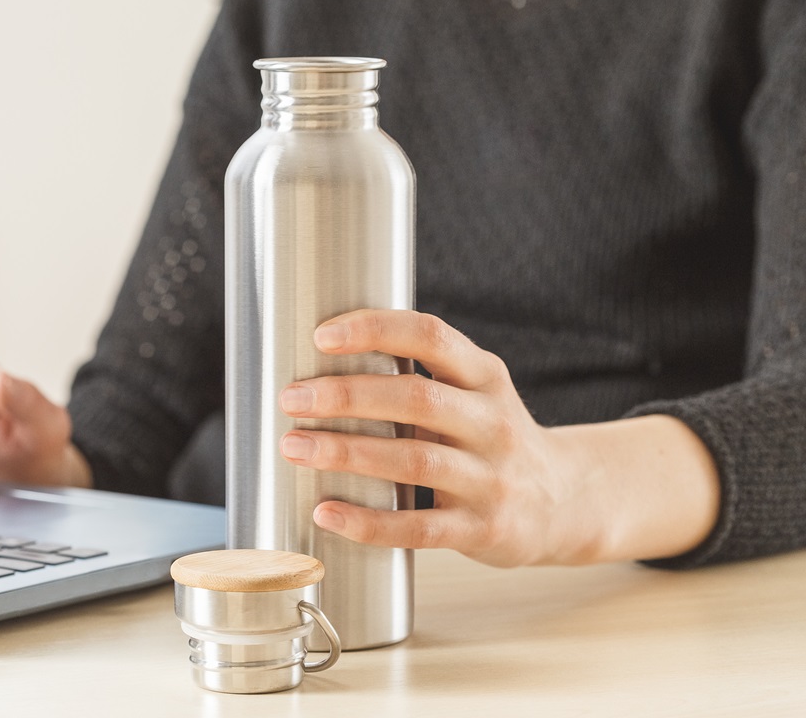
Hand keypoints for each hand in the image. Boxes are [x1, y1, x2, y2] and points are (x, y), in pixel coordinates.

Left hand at [277, 309, 717, 566]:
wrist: (567, 503)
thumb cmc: (492, 440)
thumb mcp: (475, 394)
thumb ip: (419, 376)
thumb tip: (323, 362)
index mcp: (485, 376)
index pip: (430, 336)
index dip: (374, 330)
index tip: (321, 335)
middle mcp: (492, 423)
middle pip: (415, 398)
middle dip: (346, 395)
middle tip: (292, 397)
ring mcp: (491, 479)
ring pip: (413, 460)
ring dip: (346, 453)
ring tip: (294, 447)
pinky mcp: (483, 530)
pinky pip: (419, 527)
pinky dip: (367, 521)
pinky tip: (326, 511)